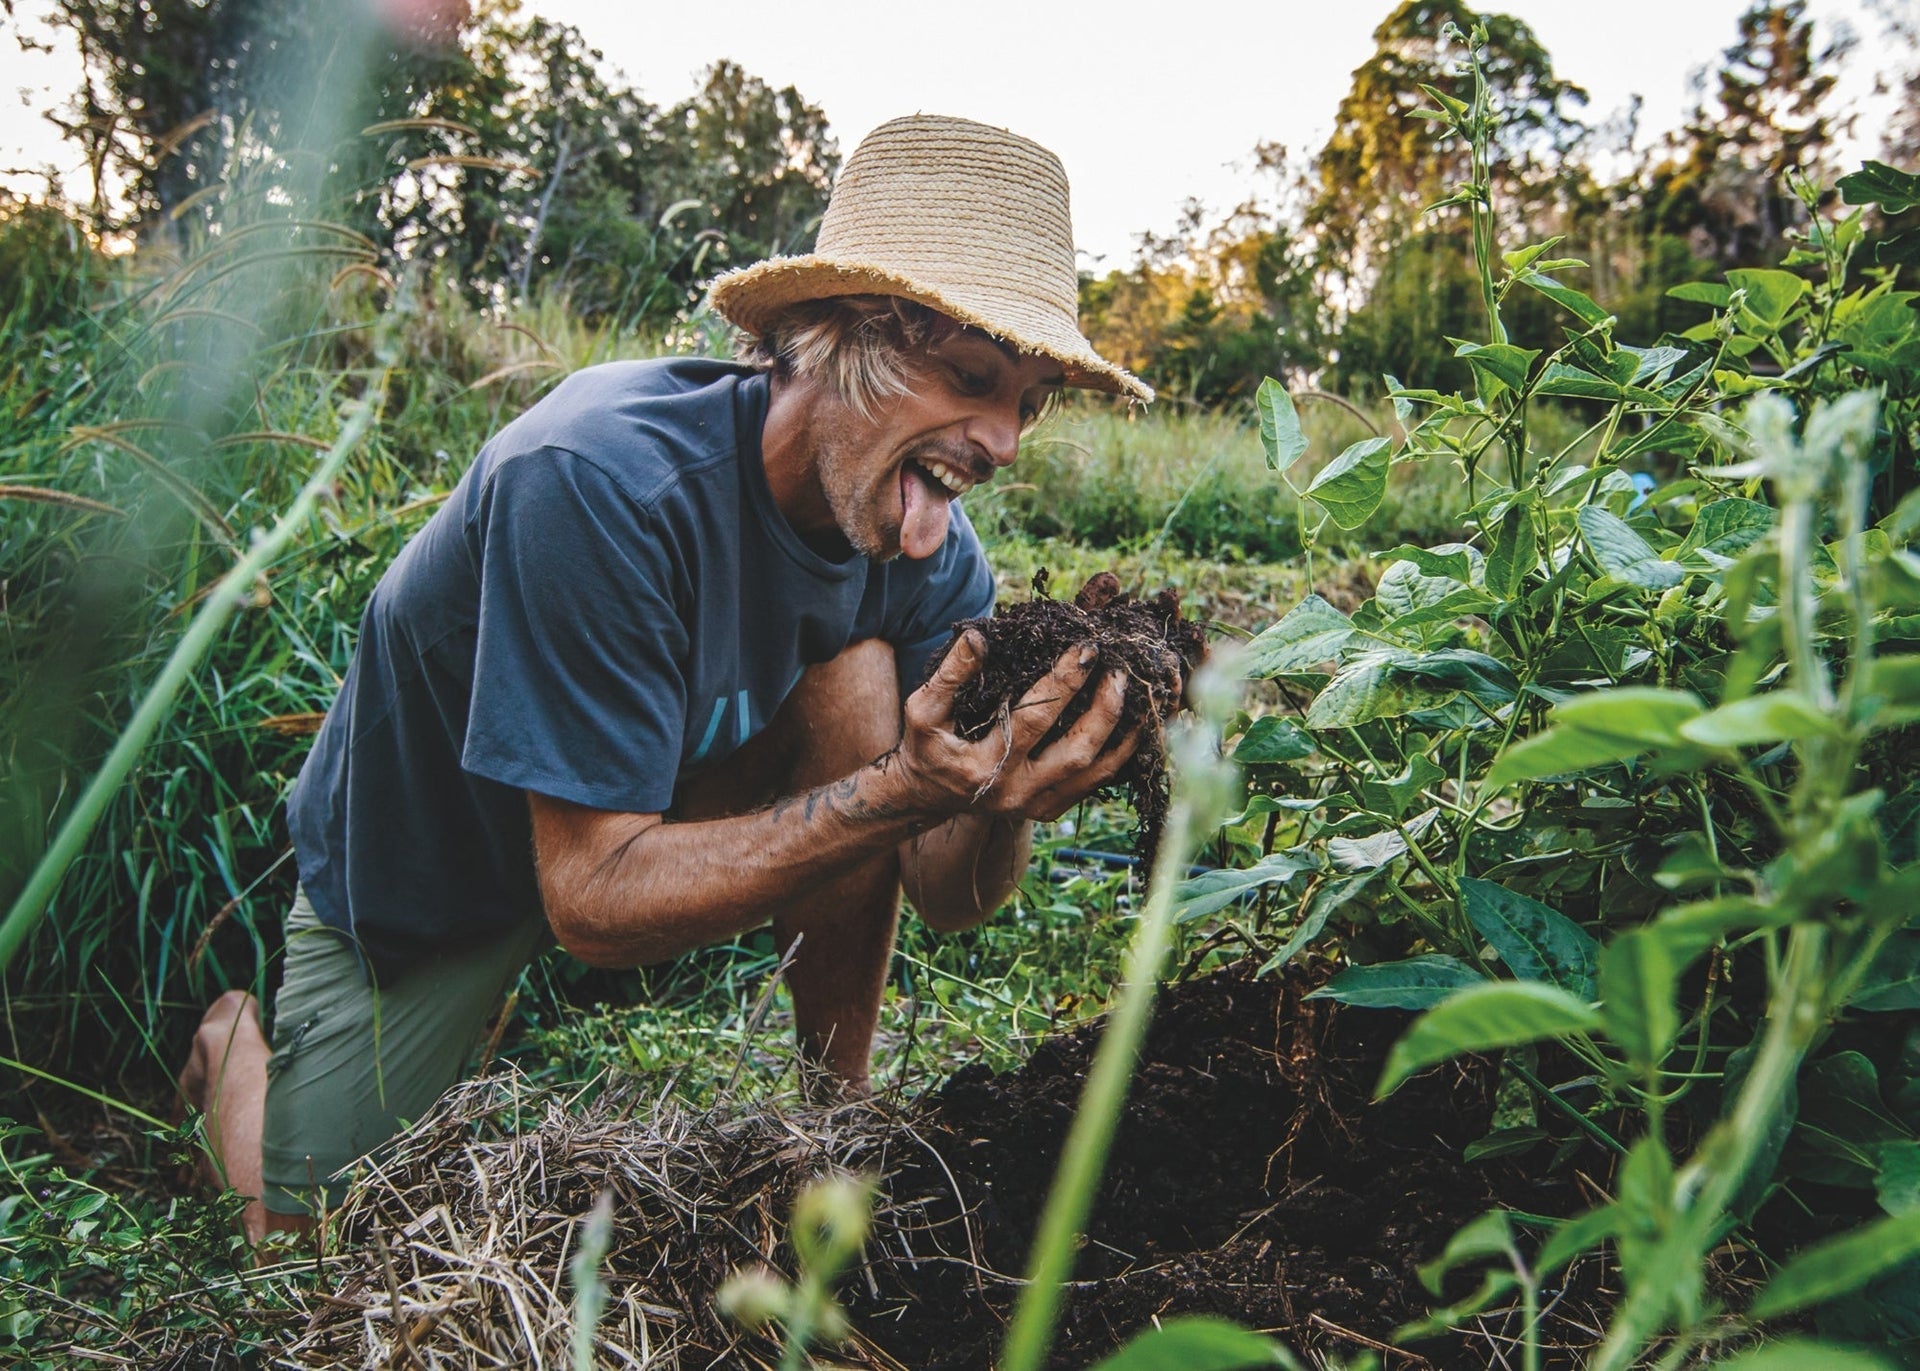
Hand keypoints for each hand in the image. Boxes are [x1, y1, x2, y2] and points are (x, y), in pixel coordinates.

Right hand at [895, 629, 1140, 822]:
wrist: (927, 794)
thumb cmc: (926, 744)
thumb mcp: (923, 708)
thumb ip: (951, 674)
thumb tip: (980, 637)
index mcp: (983, 767)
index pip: (1033, 719)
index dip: (1063, 681)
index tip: (1087, 647)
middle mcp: (1014, 793)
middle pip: (1075, 752)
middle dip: (1104, 708)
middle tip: (1120, 668)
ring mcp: (1035, 806)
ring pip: (1094, 773)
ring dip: (1122, 733)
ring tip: (1138, 694)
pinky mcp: (1048, 810)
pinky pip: (1095, 785)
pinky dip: (1119, 754)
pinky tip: (1134, 724)